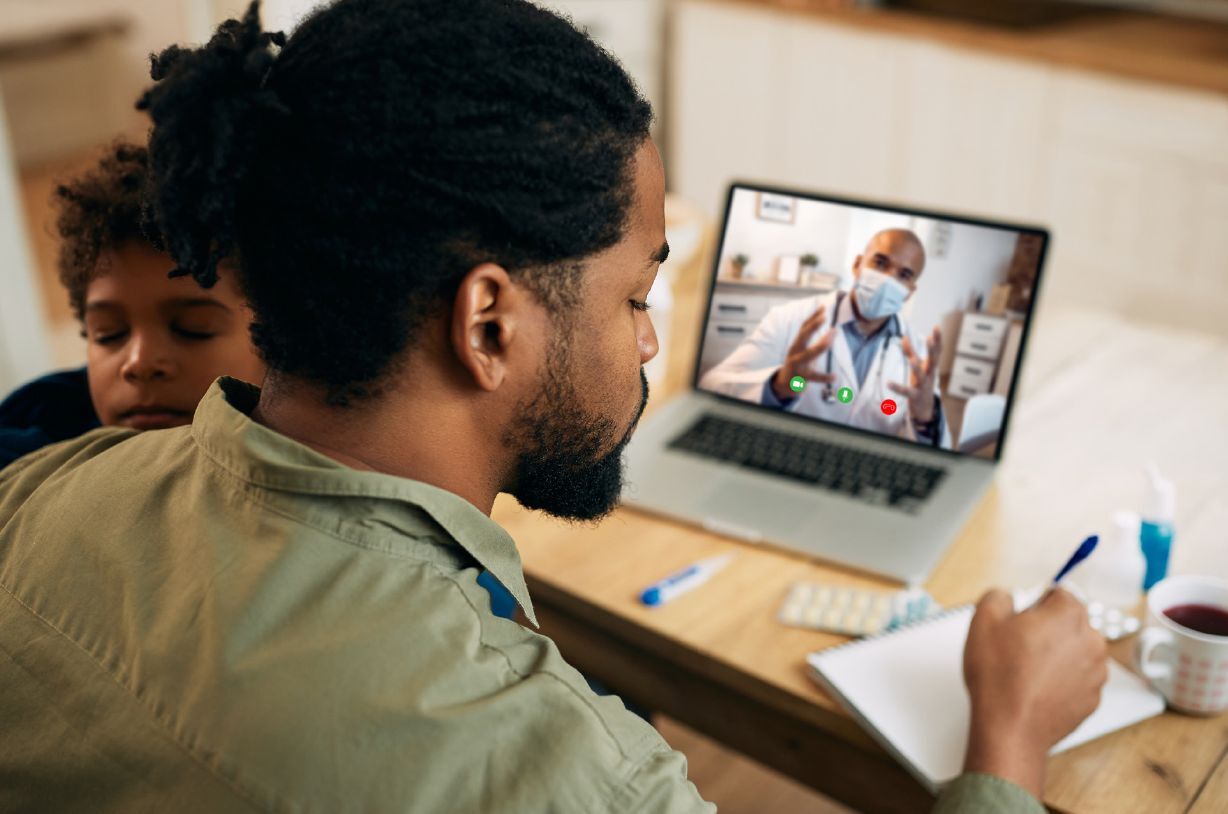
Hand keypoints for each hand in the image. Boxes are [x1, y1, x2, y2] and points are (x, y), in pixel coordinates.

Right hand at [770, 304, 836, 400]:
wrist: (783, 383)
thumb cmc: (797, 363)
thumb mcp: (802, 349)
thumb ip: (813, 339)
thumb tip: (830, 324)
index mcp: (796, 344)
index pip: (803, 327)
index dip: (813, 317)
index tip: (823, 307)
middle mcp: (794, 352)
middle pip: (803, 336)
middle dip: (813, 327)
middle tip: (825, 317)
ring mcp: (796, 365)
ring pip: (808, 354)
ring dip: (821, 346)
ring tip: (832, 338)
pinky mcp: (800, 378)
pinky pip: (814, 377)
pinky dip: (824, 377)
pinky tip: (834, 376)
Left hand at [887, 327, 941, 421]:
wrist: (925, 407)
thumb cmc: (921, 381)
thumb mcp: (917, 366)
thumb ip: (910, 352)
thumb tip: (904, 337)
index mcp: (931, 366)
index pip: (937, 351)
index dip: (938, 339)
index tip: (937, 327)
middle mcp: (930, 375)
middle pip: (933, 361)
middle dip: (932, 350)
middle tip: (929, 339)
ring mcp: (923, 385)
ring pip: (921, 376)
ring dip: (916, 368)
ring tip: (911, 361)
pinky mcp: (915, 396)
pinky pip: (906, 391)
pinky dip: (897, 387)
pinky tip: (888, 383)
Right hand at [962, 589, 1107, 798]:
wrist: (1011, 728)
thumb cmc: (999, 677)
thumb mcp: (984, 619)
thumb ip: (999, 595)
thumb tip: (1008, 598)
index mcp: (1069, 614)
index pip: (1058, 594)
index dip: (1034, 605)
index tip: (1020, 622)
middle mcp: (1091, 640)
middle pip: (1070, 623)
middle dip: (1048, 630)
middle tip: (1019, 647)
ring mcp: (1096, 672)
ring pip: (1075, 651)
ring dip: (1056, 655)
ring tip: (1026, 671)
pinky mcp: (1092, 698)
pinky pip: (1077, 679)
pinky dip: (1061, 680)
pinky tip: (1036, 688)